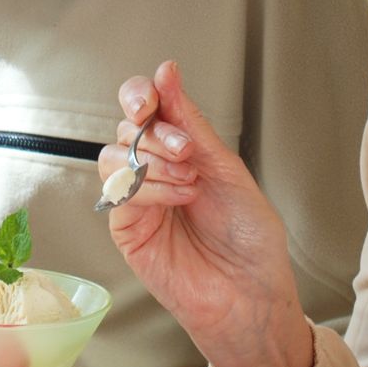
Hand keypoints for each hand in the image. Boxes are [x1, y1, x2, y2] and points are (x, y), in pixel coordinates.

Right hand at [99, 60, 313, 366]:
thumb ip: (192, 124)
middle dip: (156, 131)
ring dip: (152, 160)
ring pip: (115, 155)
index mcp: (182, 151)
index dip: (141, 94)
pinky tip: (181, 199)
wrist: (253, 294)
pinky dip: (150, 188)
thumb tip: (167, 72)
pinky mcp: (126, 228)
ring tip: (189, 180)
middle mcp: (155, 171)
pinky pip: (120, 191)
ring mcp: (138, 200)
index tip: (154, 93)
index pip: (145, 108)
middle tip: (187, 150)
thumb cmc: (250, 239)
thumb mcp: (228, 169)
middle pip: (128, 128)